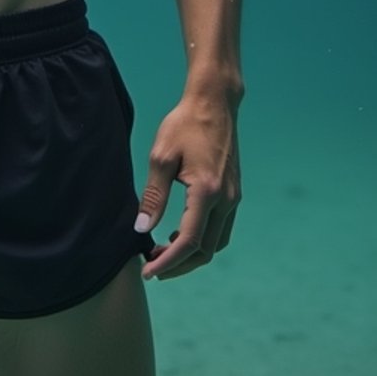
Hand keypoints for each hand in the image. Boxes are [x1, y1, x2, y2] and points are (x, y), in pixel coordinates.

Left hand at [135, 93, 240, 279]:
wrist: (214, 103)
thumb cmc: (184, 125)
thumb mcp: (161, 157)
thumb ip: (153, 196)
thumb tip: (142, 229)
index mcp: (207, 192)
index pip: (189, 242)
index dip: (168, 262)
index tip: (148, 272)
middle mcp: (226, 200)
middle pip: (206, 250)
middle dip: (179, 265)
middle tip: (152, 266)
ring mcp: (233, 197)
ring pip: (216, 243)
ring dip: (192, 255)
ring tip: (163, 253)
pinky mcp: (234, 193)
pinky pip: (222, 229)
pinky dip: (203, 240)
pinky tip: (181, 234)